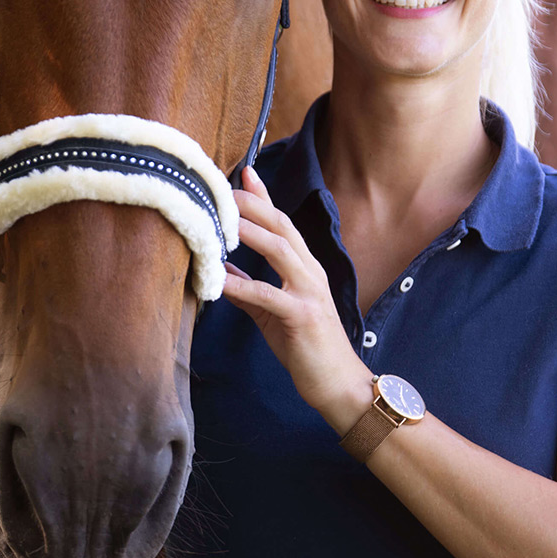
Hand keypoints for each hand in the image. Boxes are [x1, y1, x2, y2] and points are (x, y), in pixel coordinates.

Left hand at [221, 166, 372, 433]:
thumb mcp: (272, 313)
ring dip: (248, 231)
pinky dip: (241, 285)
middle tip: (221, 188)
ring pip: (279, 249)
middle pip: (281, 225)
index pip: (282, 222)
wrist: (338, 384)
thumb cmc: (306, 348)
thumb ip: (249, 289)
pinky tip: (218, 281)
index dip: (263, 197)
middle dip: (252, 203)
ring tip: (220, 220)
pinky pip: (267, 295)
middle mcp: (310, 272)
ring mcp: (309, 292)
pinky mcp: (303, 316)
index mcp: (305, 267)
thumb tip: (220, 272)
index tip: (243, 172)